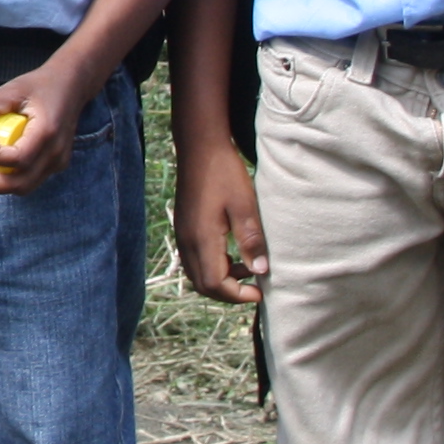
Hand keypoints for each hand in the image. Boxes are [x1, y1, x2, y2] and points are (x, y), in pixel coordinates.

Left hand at [0, 61, 85, 196]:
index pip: (20, 158)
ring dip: (1, 183)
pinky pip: (31, 180)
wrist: (71, 87)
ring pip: (26, 186)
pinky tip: (0, 164)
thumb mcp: (13, 88)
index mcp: (47, 132)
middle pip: (22, 183)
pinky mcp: (56, 164)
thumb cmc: (42, 86)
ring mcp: (58, 161)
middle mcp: (56, 152)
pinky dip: (12, 178)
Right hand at [173, 135, 266, 306]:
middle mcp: (187, 241)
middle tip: (254, 287)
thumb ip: (251, 240)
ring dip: (221, 280)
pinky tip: (231, 254)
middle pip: (203, 285)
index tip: (260, 292)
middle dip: (229, 293)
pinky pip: (194, 260)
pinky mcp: (184, 227)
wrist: (200, 148)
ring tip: (247, 267)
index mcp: (202, 238)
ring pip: (197, 274)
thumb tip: (260, 271)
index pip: (215, 284)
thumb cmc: (224, 173)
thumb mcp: (245, 206)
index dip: (237, 295)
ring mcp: (183, 235)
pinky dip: (213, 267)